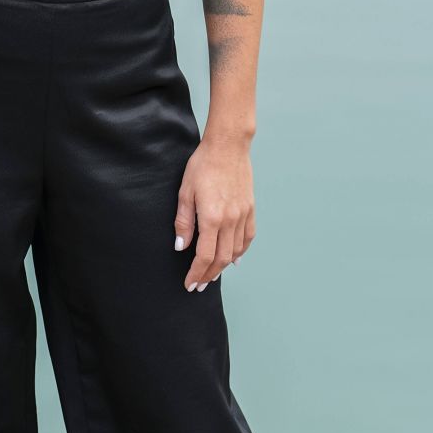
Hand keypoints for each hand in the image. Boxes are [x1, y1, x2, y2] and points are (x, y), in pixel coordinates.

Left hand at [173, 135, 255, 289]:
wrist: (228, 146)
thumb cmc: (202, 166)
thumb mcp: (185, 192)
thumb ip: (183, 222)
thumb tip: (181, 246)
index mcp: (212, 218)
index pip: (204, 256)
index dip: (196, 273)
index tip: (189, 284)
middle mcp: (230, 220)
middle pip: (221, 259)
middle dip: (209, 275)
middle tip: (199, 285)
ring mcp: (243, 215)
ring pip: (235, 251)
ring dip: (224, 267)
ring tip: (213, 275)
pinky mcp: (250, 209)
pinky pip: (248, 237)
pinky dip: (241, 251)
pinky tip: (233, 258)